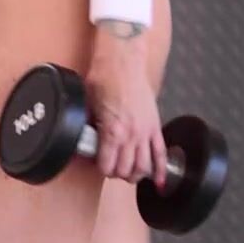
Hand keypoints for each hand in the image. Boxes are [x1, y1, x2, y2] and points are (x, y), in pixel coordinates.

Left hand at [83, 29, 166, 183]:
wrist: (122, 61)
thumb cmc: (104, 78)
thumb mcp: (87, 107)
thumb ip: (87, 127)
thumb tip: (82, 140)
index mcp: (113, 132)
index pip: (107, 166)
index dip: (102, 169)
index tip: (99, 165)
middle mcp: (131, 135)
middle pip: (126, 170)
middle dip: (117, 173)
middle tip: (112, 168)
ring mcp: (145, 131)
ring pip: (144, 166)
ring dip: (136, 174)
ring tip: (129, 174)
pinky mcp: (155, 125)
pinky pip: (161, 152)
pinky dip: (161, 169)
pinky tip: (160, 181)